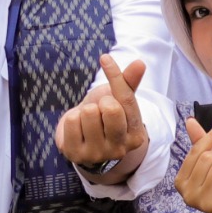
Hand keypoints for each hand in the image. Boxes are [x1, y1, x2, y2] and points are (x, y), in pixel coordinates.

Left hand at [52, 56, 148, 173]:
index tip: (104, 58)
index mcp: (136, 136)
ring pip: (89, 112)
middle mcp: (119, 150)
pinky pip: (71, 121)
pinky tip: (77, 129)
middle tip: (100, 110)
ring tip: (88, 121)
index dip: (115, 76)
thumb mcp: (118, 99)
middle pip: (110, 108)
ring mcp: (97, 154)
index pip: (127, 100)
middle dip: (101, 102)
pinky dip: (72, 118)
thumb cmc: (104, 115)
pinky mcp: (75, 155)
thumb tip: (140, 63)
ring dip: (85, 111)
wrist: (82, 140)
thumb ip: (128, 83)